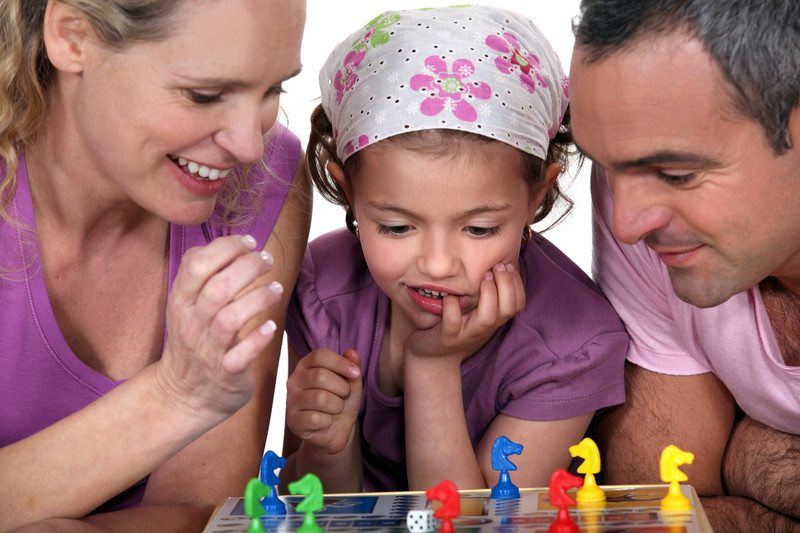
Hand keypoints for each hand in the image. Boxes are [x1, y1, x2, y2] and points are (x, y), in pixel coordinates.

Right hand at [156, 234, 283, 416]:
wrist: (182, 396)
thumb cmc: (193, 341)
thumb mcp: (186, 307)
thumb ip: (203, 276)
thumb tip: (231, 243)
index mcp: (181, 302)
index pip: (196, 266)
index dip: (225, 248)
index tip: (249, 242)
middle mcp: (192, 325)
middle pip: (218, 289)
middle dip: (247, 268)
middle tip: (267, 260)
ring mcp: (207, 351)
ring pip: (230, 319)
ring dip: (257, 299)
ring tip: (276, 289)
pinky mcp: (226, 374)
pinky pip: (241, 355)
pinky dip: (257, 339)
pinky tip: (271, 326)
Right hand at [286, 348, 361, 455]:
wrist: (335, 430)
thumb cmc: (340, 401)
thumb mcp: (351, 383)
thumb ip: (352, 367)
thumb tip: (352, 353)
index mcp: (306, 366)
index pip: (320, 355)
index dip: (340, 362)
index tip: (355, 373)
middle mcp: (294, 380)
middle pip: (320, 376)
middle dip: (341, 388)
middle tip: (344, 395)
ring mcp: (291, 401)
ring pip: (319, 398)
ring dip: (336, 405)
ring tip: (336, 408)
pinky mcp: (293, 421)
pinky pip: (314, 418)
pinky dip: (327, 421)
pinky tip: (326, 421)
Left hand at [405, 262, 524, 364]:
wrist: (434, 357)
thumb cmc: (457, 326)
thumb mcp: (475, 311)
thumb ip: (487, 294)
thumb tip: (495, 263)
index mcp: (494, 319)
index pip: (518, 304)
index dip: (517, 283)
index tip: (507, 265)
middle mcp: (484, 327)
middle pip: (509, 309)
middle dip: (507, 285)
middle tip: (497, 267)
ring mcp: (466, 332)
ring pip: (487, 318)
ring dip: (489, 294)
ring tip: (483, 277)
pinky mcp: (447, 336)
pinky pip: (453, 322)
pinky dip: (452, 306)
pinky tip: (450, 296)